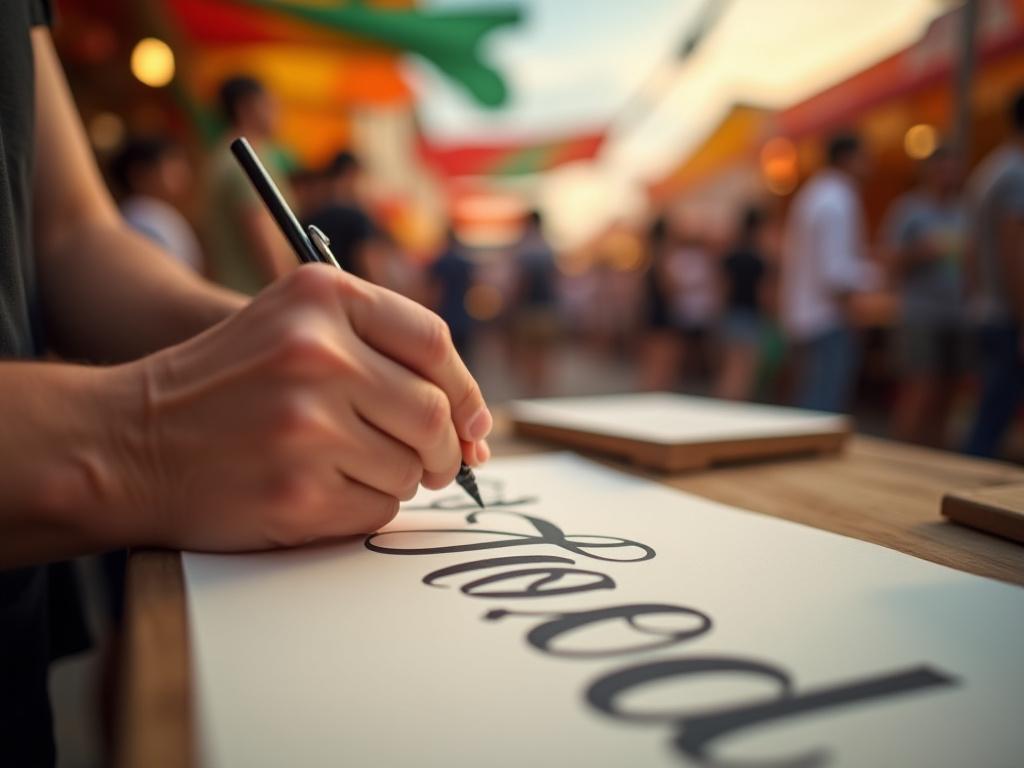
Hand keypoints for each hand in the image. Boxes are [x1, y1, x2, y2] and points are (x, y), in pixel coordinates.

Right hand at [114, 265, 491, 552]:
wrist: (128, 444)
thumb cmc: (225, 385)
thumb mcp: (293, 326)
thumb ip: (383, 352)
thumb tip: (478, 426)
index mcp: (322, 297)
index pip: (434, 344)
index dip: (465, 390)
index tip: (472, 422)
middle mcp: (317, 353)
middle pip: (434, 413)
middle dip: (445, 448)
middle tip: (435, 462)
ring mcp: (307, 425)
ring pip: (412, 467)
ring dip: (398, 478)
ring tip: (347, 467)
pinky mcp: (298, 491)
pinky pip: (379, 509)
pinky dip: (365, 507)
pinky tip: (321, 491)